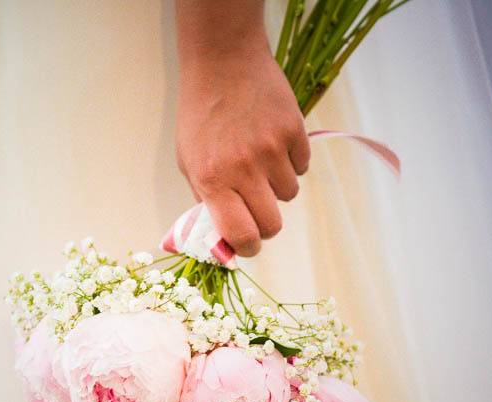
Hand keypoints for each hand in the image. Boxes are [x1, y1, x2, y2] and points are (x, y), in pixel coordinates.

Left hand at [175, 1, 308, 256]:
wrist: (223, 62)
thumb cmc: (201, 115)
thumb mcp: (189, 160)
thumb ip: (206, 198)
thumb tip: (225, 234)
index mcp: (212, 180)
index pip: (240, 235)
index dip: (247, 248)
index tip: (248, 245)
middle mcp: (243, 168)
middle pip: (272, 225)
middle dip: (266, 225)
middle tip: (258, 210)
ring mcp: (272, 149)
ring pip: (289, 195)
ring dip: (277, 186)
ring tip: (260, 160)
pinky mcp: (294, 131)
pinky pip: (302, 166)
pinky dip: (291, 161)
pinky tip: (273, 141)